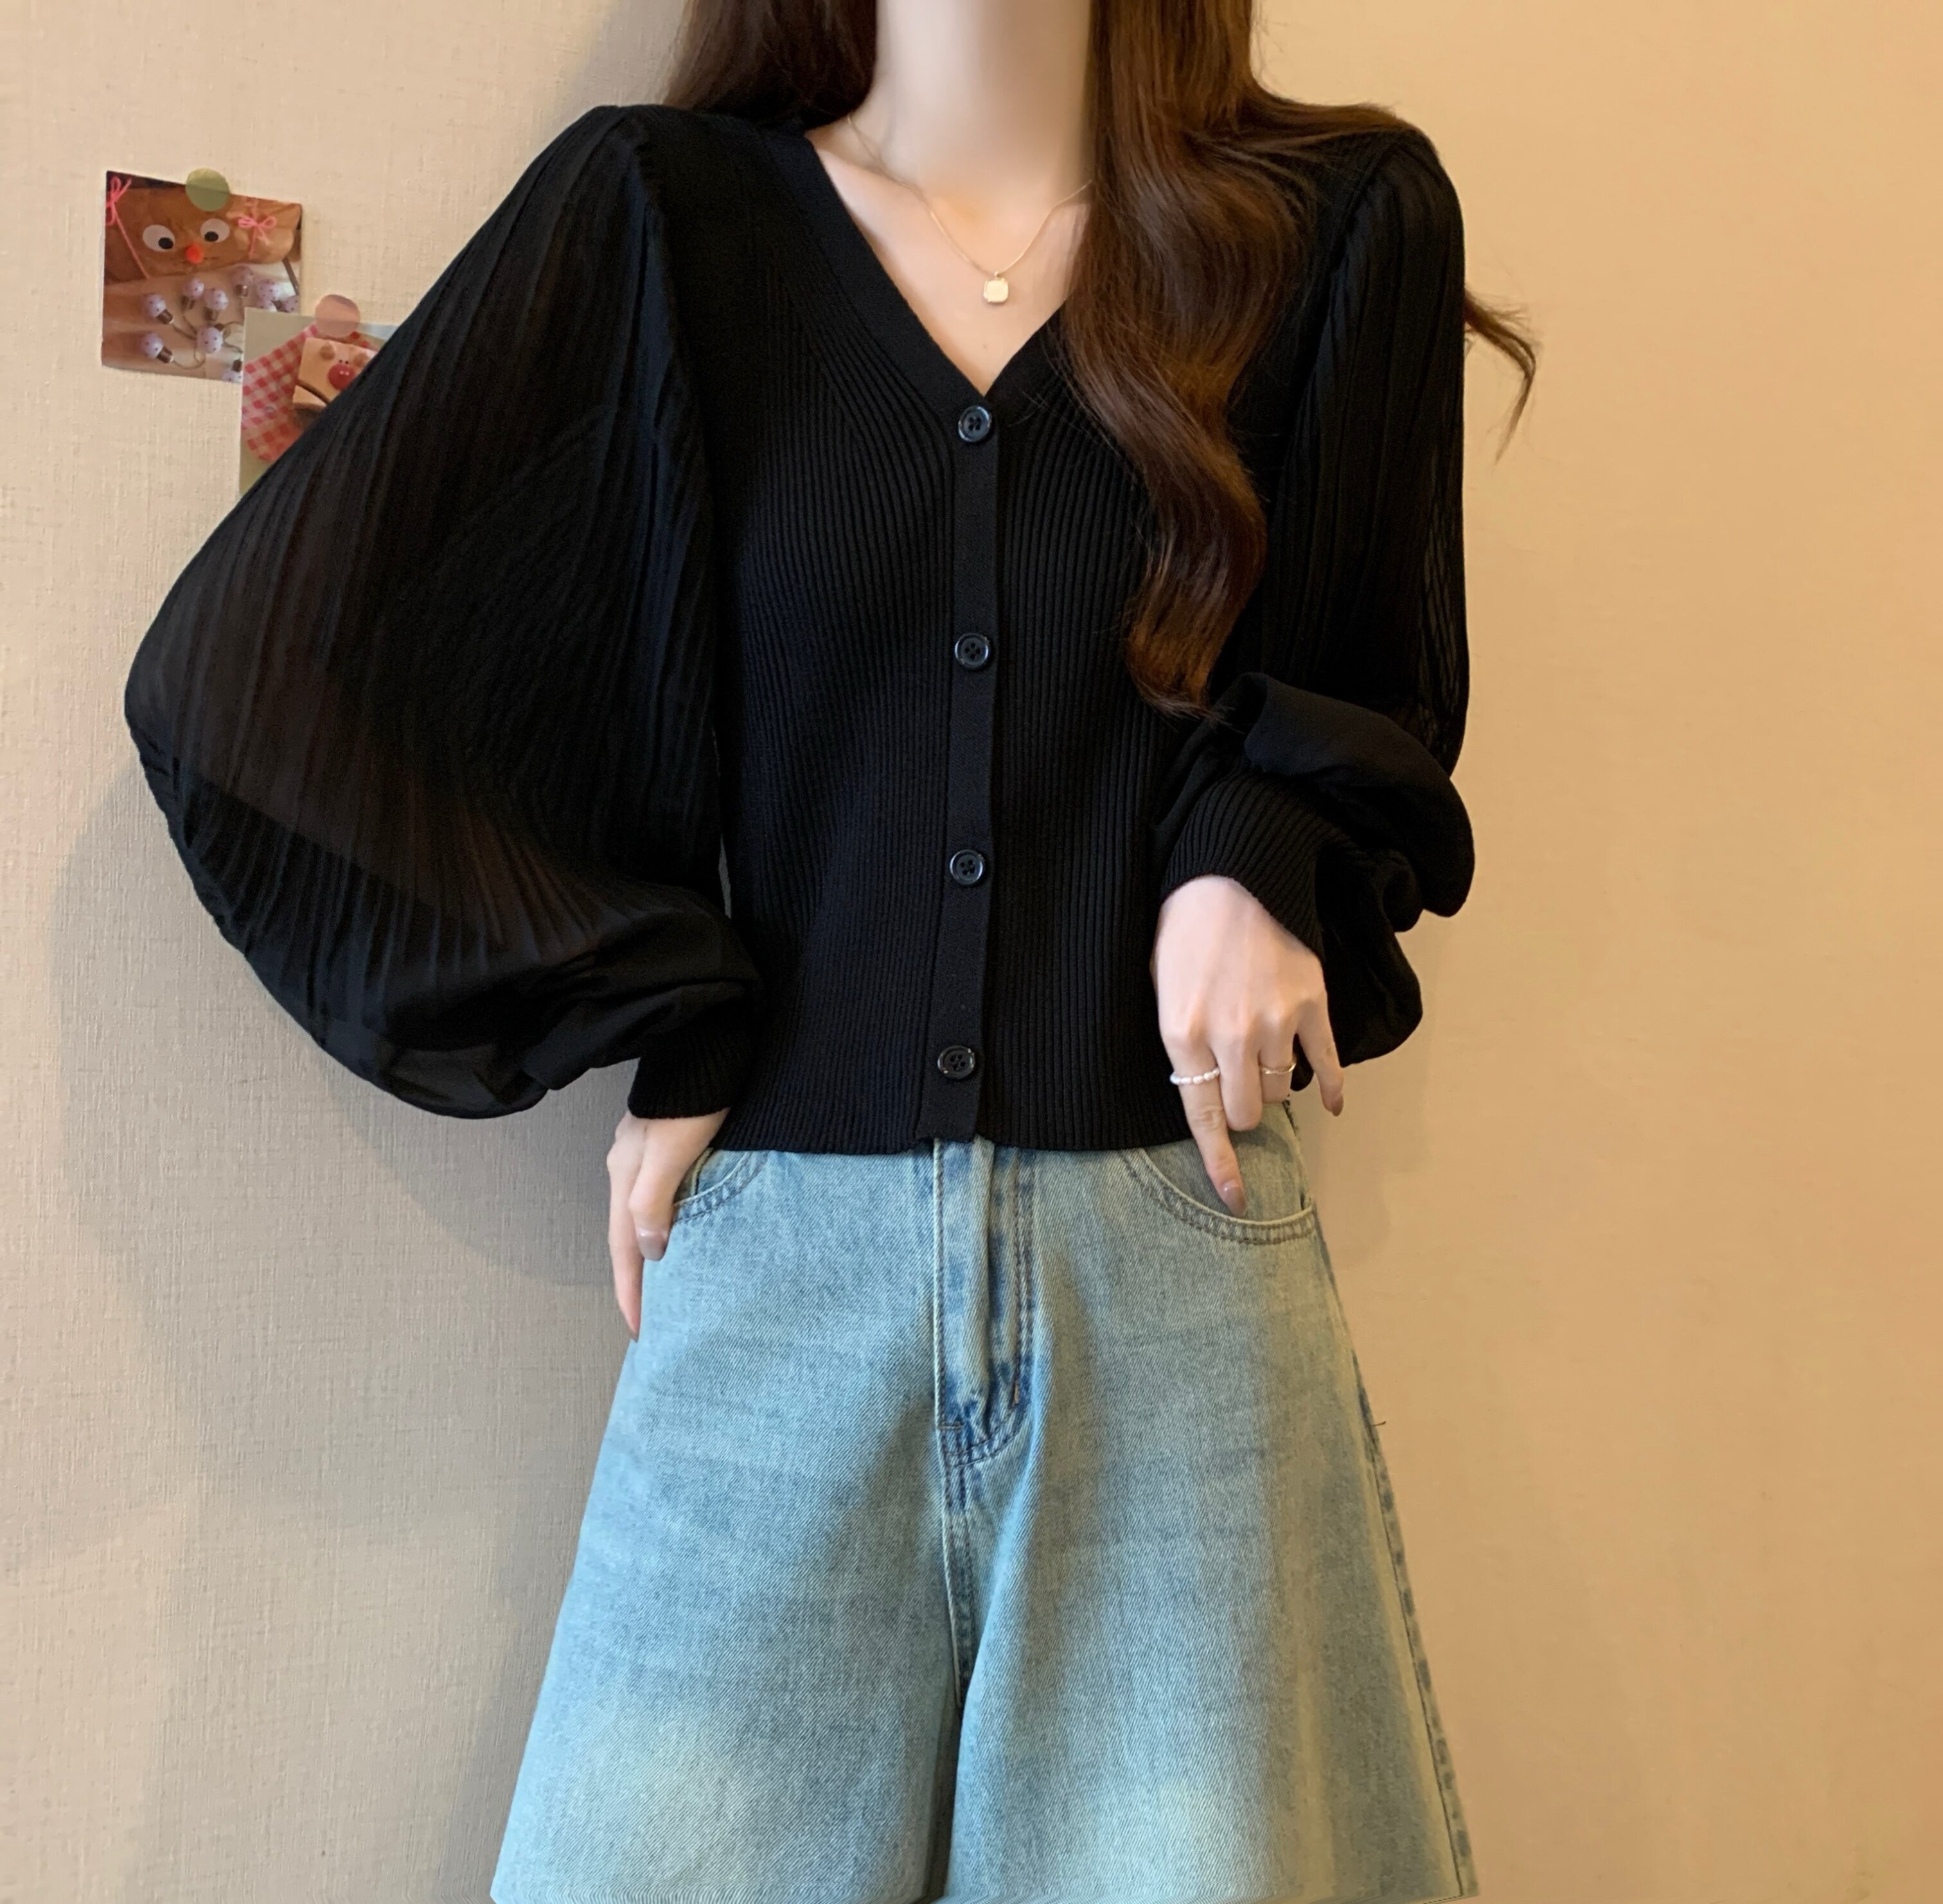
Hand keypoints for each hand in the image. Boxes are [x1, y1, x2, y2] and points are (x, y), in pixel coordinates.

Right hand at [606, 1106, 729, 1336]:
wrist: (706, 1047)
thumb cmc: (693, 1098)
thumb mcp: (672, 1150)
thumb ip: (654, 1199)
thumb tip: (649, 1250)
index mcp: (625, 1175)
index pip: (625, 1248)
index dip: (632, 1291)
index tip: (642, 1331)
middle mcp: (628, 1170)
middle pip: (629, 1238)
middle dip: (637, 1282)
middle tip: (652, 1322)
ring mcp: (644, 1158)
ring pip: (643, 1221)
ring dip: (651, 1258)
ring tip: (667, 1290)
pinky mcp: (666, 1149)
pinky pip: (659, 1202)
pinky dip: (665, 1229)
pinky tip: (681, 1238)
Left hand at [1150, 874, 1343, 1214]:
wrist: (1231, 871)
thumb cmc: (1185, 929)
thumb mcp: (1159, 986)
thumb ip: (1179, 1042)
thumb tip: (1201, 1090)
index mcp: (1182, 1032)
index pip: (1203, 1117)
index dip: (1221, 1164)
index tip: (1235, 1198)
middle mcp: (1230, 1033)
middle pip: (1247, 1112)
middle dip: (1242, 1110)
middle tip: (1235, 1083)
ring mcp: (1276, 1019)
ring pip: (1280, 1089)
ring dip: (1270, 1085)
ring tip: (1260, 1056)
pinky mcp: (1312, 1002)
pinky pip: (1326, 1063)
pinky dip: (1330, 1087)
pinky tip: (1330, 1101)